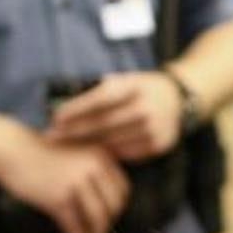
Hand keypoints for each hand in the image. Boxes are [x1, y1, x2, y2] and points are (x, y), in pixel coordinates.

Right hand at [0, 127, 131, 232]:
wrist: (12, 150)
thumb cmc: (42, 153)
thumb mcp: (77, 152)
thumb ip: (96, 170)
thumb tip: (111, 202)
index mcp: (100, 156)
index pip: (123, 190)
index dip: (117, 207)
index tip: (109, 216)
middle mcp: (93, 167)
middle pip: (114, 205)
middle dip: (109, 222)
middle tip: (100, 232)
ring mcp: (76, 183)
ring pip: (98, 218)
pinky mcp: (58, 198)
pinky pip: (75, 225)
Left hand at [45, 71, 184, 162]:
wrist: (180, 99)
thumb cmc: (142, 88)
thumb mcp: (126, 79)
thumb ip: (101, 89)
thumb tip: (67, 104)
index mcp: (135, 86)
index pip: (99, 99)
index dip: (76, 109)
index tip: (55, 117)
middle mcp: (146, 108)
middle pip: (102, 123)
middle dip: (74, 130)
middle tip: (52, 136)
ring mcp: (153, 129)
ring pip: (112, 141)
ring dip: (87, 144)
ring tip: (67, 145)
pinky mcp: (158, 145)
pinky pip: (126, 153)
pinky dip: (107, 152)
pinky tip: (92, 151)